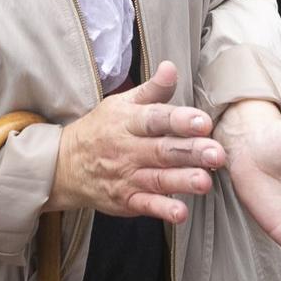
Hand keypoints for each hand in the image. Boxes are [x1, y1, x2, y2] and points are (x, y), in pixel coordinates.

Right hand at [47, 60, 225, 221]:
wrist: (64, 165)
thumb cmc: (100, 130)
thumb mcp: (121, 104)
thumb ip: (152, 90)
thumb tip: (171, 67)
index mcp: (128, 122)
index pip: (154, 119)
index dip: (179, 120)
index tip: (202, 121)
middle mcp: (127, 149)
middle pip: (162, 150)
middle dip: (191, 152)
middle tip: (217, 153)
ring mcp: (126, 177)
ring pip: (158, 179)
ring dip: (182, 181)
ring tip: (205, 181)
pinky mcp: (125, 200)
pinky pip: (145, 206)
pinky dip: (162, 210)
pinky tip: (180, 212)